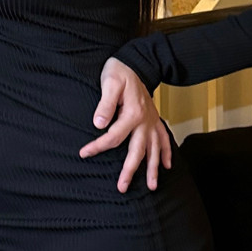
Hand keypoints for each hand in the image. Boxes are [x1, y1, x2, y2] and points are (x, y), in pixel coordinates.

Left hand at [79, 57, 171, 192]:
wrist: (135, 63)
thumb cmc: (119, 72)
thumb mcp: (109, 83)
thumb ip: (105, 105)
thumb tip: (98, 124)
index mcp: (132, 113)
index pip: (112, 137)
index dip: (97, 147)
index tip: (84, 153)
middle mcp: (145, 121)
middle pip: (137, 151)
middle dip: (130, 171)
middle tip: (122, 187)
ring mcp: (152, 122)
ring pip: (154, 149)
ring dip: (154, 169)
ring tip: (153, 187)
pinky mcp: (155, 120)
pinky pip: (164, 139)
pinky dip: (167, 152)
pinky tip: (168, 165)